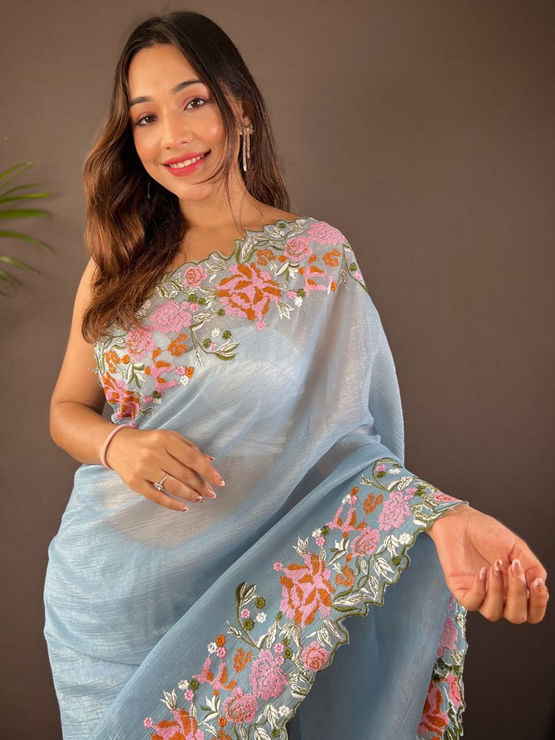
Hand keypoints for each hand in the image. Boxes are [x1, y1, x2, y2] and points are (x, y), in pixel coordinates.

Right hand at [104, 427, 224, 511]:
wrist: (116, 445)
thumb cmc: (149, 441)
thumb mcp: (169, 437)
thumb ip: (189, 448)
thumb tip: (210, 461)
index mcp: (165, 439)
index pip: (192, 458)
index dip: (208, 471)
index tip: (219, 482)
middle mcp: (154, 453)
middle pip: (184, 474)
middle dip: (201, 486)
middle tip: (211, 494)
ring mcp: (144, 469)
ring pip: (173, 487)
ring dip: (190, 495)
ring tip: (200, 499)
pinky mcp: (135, 483)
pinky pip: (157, 497)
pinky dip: (172, 505)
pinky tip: (183, 507)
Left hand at [427, 504, 547, 623]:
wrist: (461, 521)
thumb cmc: (488, 533)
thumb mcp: (517, 547)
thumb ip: (532, 567)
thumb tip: (540, 584)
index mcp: (516, 587)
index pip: (532, 612)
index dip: (538, 604)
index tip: (537, 584)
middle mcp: (499, 595)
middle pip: (516, 617)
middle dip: (518, 595)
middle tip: (514, 568)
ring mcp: (480, 595)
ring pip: (493, 614)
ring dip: (497, 590)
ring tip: (494, 565)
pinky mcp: (461, 591)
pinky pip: (472, 603)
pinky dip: (479, 589)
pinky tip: (481, 570)